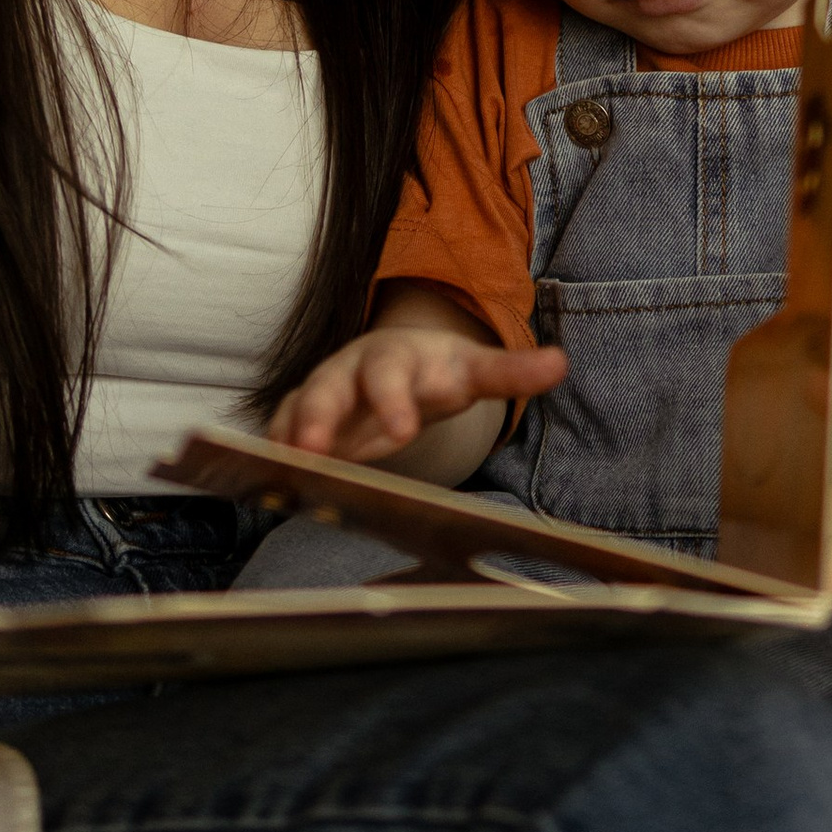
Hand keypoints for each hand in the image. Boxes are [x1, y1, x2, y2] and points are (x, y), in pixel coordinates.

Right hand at [269, 315, 567, 461]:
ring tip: (284, 464)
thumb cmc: (436, 371)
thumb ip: (510, 371)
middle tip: (319, 450)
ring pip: (301, 406)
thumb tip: (561, 363)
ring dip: (291, 434)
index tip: (404, 430)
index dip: (397, 401)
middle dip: (324, 417)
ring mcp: (326, 390)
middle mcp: (355, 370)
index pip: (396, 376)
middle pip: (333, 387)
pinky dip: (276, 446)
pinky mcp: (305, 413)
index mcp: (399, 358)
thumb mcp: (472, 371)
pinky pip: (284, 425)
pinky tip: (269, 473)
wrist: (397, 358)